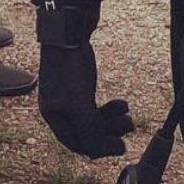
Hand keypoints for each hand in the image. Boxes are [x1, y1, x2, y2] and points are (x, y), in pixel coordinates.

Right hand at [38, 43, 133, 157]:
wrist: (69, 32)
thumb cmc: (69, 68)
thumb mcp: (80, 104)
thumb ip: (92, 131)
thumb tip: (115, 151)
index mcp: (54, 116)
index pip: (77, 144)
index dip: (99, 149)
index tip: (120, 147)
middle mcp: (60, 109)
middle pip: (87, 131)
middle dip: (109, 131)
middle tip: (129, 127)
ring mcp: (69, 96)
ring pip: (93, 118)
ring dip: (113, 120)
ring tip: (128, 115)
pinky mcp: (79, 83)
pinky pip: (95, 104)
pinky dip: (109, 108)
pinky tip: (122, 104)